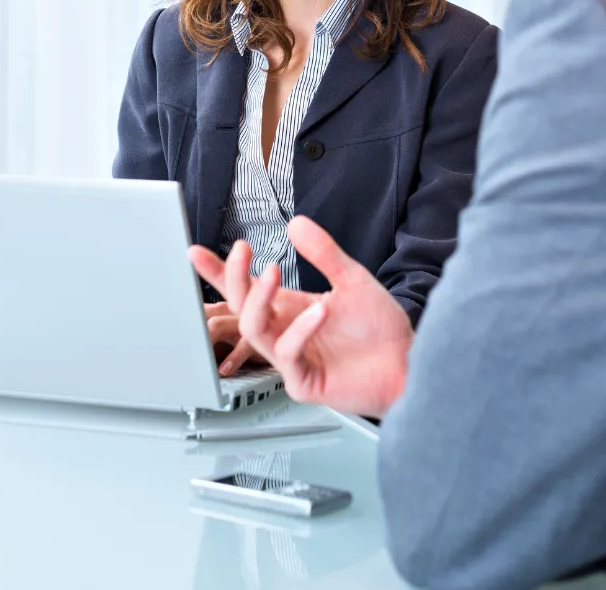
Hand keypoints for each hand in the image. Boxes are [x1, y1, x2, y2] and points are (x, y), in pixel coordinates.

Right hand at [191, 219, 413, 417]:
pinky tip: (319, 310)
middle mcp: (285, 332)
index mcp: (290, 309)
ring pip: (255, 328)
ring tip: (273, 272)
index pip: (246, 289)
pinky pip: (288, 353)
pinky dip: (301, 328)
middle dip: (234, 277)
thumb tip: (297, 224)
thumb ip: (324, 253)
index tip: (196, 253)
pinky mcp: (303, 381)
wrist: (409, 362)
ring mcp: (292, 358)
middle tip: (242, 251)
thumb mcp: (352, 280)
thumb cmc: (380, 330)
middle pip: (241, 305)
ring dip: (260, 298)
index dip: (220, 272)